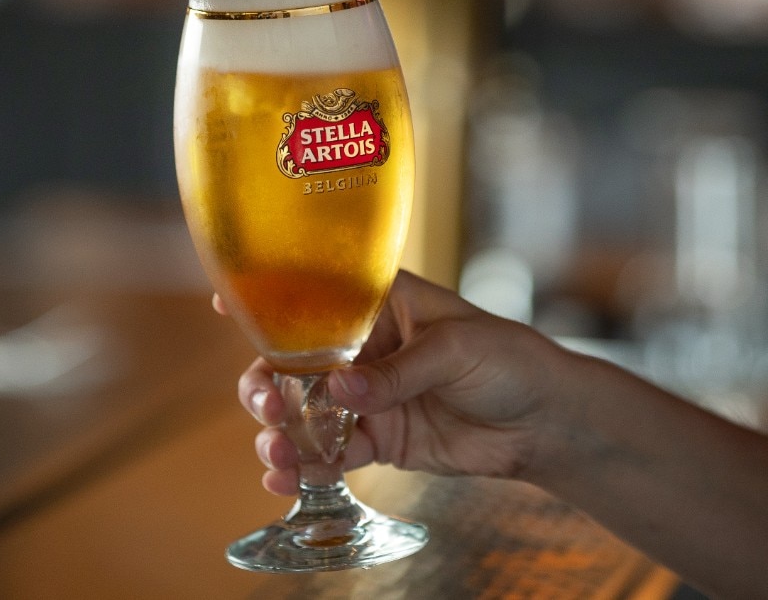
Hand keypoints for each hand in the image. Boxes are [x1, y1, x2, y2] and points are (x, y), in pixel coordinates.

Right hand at [228, 270, 567, 494]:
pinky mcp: (377, 439)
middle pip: (292, 361)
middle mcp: (362, 348)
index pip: (315, 293)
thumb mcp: (455, 348)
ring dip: (279, 430)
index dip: (267, 296)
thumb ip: (396, 371)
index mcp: (378, 304)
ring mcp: (365, 396)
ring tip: (275, 452)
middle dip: (267, 381)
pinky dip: (305, 467)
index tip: (225, 303)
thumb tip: (340, 392)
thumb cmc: (509, 359)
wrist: (547, 421)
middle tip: (268, 402)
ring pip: (303, 411)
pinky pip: (330, 453)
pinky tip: (286, 480)